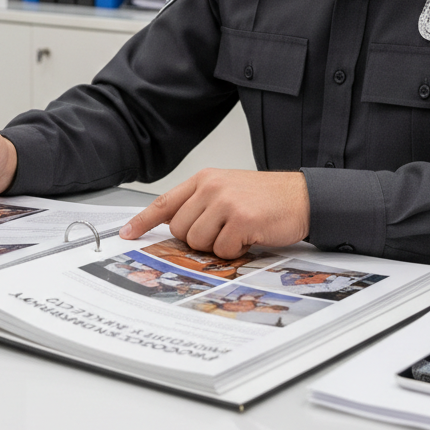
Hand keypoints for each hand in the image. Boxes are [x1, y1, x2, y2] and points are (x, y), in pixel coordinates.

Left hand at [119, 169, 309, 257]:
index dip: (143, 221)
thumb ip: (200, 205)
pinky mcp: (240, 219)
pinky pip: (222, 250)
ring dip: (217, 246)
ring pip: (197, 242)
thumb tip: (176, 230)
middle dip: (197, 239)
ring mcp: (225, 202)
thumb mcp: (227, 191)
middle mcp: (211, 187)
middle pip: (179, 230)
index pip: (165, 202)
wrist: (302, 197)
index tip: (127, 233)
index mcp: (204, 179)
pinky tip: (249, 236)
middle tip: (222, 231)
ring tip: (238, 231)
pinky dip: (235, 251)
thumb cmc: (265, 199)